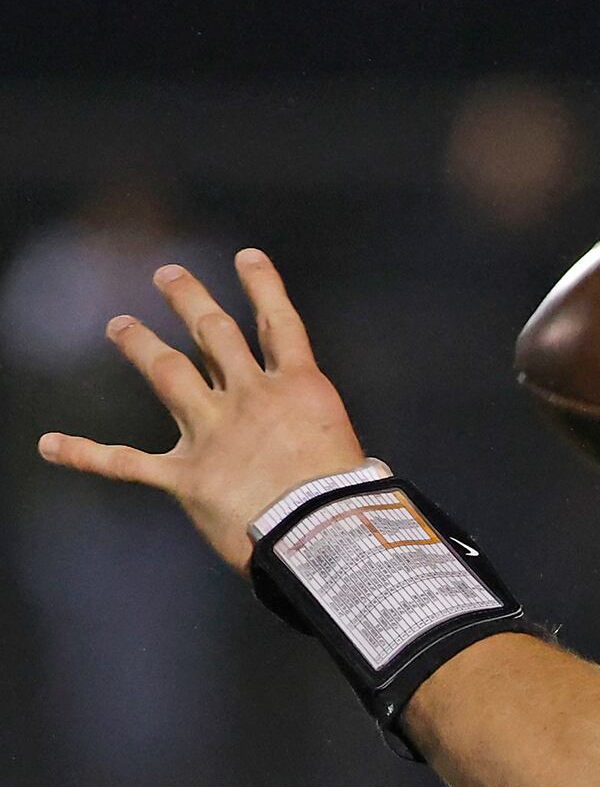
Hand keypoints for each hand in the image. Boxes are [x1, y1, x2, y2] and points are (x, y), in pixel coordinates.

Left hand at [38, 249, 368, 573]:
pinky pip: (126, 462)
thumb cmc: (349, 500)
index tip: (247, 257)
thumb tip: (362, 475)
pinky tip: (50, 444)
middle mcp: (250, 398)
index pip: (279, 324)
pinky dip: (85, 453)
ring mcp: (213, 432)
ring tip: (119, 324)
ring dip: (140, 345)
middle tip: (166, 274)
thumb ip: (332, 449)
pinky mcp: (186, 475)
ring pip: (168, 374)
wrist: (319, 529)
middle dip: (187, 299)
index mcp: (298, 388)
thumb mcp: (351, 456)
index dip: (263, 286)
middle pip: (213, 333)